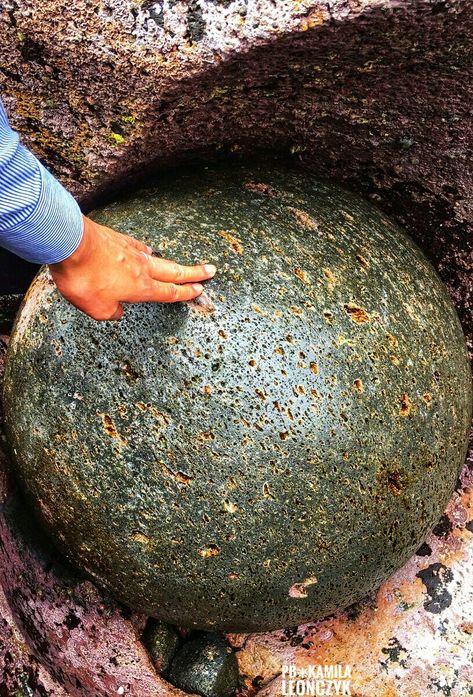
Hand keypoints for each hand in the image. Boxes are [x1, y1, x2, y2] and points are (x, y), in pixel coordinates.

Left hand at [48, 215, 215, 320]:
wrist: (69, 242)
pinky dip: (145, 251)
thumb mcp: (96, 308)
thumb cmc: (84, 278)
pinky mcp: (117, 239)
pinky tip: (145, 250)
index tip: (200, 290)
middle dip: (194, 273)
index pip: (170, 292)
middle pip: (173, 271)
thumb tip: (118, 311)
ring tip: (181, 265)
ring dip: (172, 263)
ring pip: (158, 259)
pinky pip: (137, 247)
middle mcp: (141, 268)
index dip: (186, 293)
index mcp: (141, 288)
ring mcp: (130, 251)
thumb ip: (111, 313)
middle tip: (210, 270)